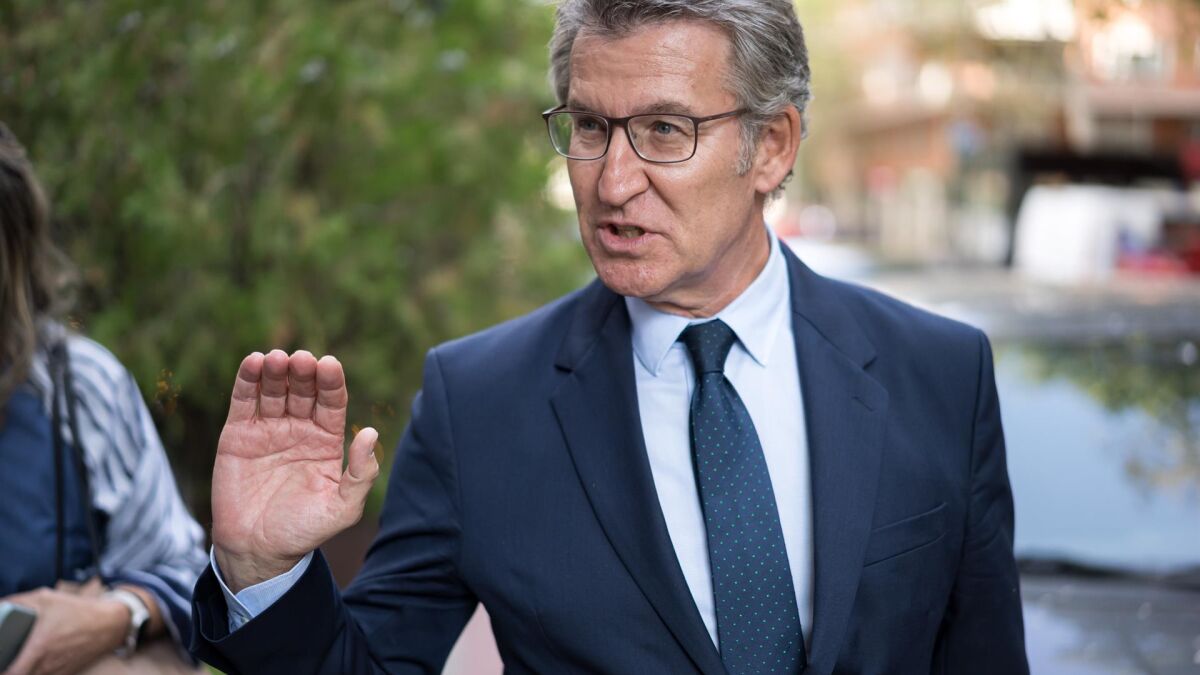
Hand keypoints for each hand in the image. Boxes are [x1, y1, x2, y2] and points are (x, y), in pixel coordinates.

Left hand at [1, 587, 126, 674]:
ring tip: (20, 657)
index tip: (0, 658)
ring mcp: (55, 672)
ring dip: (23, 669)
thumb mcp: (46, 598)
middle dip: (8, 668)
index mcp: (38, 648)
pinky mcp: (63, 674)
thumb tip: (0, 606)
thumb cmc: (78, 612)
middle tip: (7, 656)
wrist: (109, 624)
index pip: (10, 672)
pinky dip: (36, 670)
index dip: (2, 668)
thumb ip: (16, 603)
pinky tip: (37, 658)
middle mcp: (45, 665)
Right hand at [211, 350, 379, 591]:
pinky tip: (253, 362)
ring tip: (277, 358)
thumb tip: (371, 433)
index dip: (331, 382)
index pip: (332, 402)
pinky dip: (248, 380)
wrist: (257, 550)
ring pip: (275, 390)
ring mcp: (268, 429)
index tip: (329, 364)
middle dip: (304, 373)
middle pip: (304, 390)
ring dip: (277, 370)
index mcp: (327, 441)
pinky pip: (244, 401)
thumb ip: (361, 475)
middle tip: (302, 359)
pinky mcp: (238, 434)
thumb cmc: (303, 531)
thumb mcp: (342, 509)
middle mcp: (300, 429)